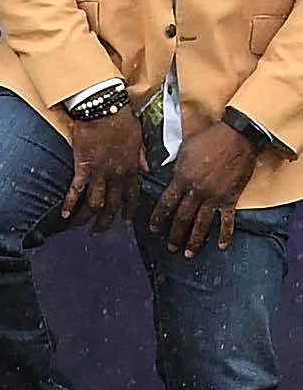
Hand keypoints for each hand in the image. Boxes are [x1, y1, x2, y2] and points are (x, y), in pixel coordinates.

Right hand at [62, 106, 148, 235]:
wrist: (104, 109)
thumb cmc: (122, 119)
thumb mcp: (139, 138)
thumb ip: (142, 156)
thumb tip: (148, 168)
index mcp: (131, 169)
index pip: (132, 196)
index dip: (127, 210)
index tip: (124, 220)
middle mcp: (116, 176)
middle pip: (112, 206)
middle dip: (105, 222)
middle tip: (98, 232)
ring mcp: (99, 174)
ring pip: (95, 204)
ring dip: (86, 218)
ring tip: (78, 226)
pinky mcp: (83, 168)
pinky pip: (76, 191)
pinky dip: (70, 204)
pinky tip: (65, 214)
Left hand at [147, 121, 258, 257]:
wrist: (236, 136)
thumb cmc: (209, 138)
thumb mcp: (185, 149)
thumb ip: (176, 166)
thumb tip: (166, 174)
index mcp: (182, 178)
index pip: (166, 203)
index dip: (158, 217)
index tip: (153, 228)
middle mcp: (196, 191)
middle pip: (182, 218)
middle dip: (175, 235)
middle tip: (170, 247)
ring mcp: (214, 197)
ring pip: (201, 224)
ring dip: (194, 241)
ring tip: (188, 253)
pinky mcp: (230, 198)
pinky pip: (227, 221)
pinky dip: (225, 234)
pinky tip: (222, 246)